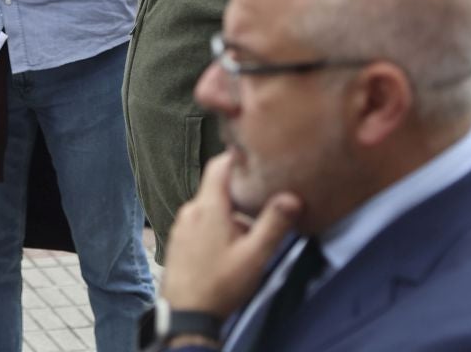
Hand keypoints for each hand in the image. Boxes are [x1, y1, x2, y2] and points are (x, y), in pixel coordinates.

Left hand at [160, 153, 302, 316]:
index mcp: (208, 207)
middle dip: (238, 190)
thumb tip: (292, 198)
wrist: (186, 315)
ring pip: (209, 206)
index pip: (219, 165)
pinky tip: (229, 245)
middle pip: (216, 187)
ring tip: (249, 226)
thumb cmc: (220, 285)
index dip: (236, 156)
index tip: (255, 156)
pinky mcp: (178, 241)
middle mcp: (191, 210)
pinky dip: (215, 224)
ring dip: (228, 211)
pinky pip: (199, 222)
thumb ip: (273, 225)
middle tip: (262, 195)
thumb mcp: (254, 256)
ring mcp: (181, 225)